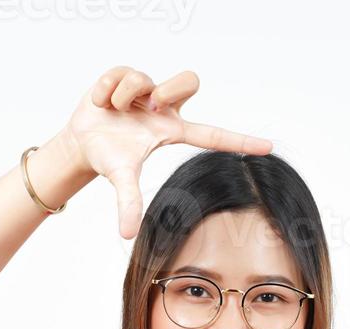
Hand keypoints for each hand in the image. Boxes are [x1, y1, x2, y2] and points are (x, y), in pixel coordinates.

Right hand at [61, 66, 273, 238]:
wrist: (81, 141)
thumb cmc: (109, 157)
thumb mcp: (121, 177)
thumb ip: (128, 202)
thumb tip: (126, 234)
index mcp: (172, 131)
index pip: (213, 135)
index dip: (240, 141)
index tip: (268, 147)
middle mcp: (165, 107)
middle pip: (191, 81)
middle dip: (169, 90)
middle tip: (149, 107)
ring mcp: (147, 89)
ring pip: (146, 78)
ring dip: (125, 95)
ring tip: (114, 110)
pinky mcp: (127, 74)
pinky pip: (122, 72)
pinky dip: (106, 90)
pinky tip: (102, 103)